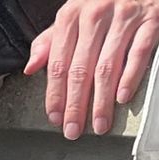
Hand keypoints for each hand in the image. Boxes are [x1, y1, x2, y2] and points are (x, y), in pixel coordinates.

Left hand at [25, 0, 158, 137]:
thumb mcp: (73, 16)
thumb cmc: (102, 2)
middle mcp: (96, 14)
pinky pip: (138, 52)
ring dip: (102, 100)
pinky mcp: (151, 18)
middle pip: (80, 69)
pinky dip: (130, 77)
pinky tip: (122, 97)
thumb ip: (50, 41)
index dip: (55, 94)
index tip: (55, 118)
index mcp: (71, 15)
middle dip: (76, 105)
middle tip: (73, 129)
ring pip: (108, 66)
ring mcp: (125, 15)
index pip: (58, 64)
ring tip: (99, 123)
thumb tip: (30, 68)